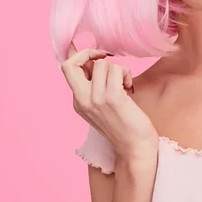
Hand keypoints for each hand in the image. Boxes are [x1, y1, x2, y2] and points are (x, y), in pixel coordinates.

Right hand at [61, 43, 158, 161]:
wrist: (135, 148)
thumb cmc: (125, 125)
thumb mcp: (103, 105)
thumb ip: (95, 85)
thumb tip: (97, 60)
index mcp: (78, 101)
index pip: (67, 68)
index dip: (83, 56)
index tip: (100, 58)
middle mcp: (82, 100)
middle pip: (70, 64)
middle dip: (89, 53)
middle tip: (106, 58)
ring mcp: (96, 99)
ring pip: (102, 64)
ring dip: (118, 69)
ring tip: (125, 83)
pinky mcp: (113, 98)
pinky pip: (116, 70)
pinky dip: (126, 74)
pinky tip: (130, 87)